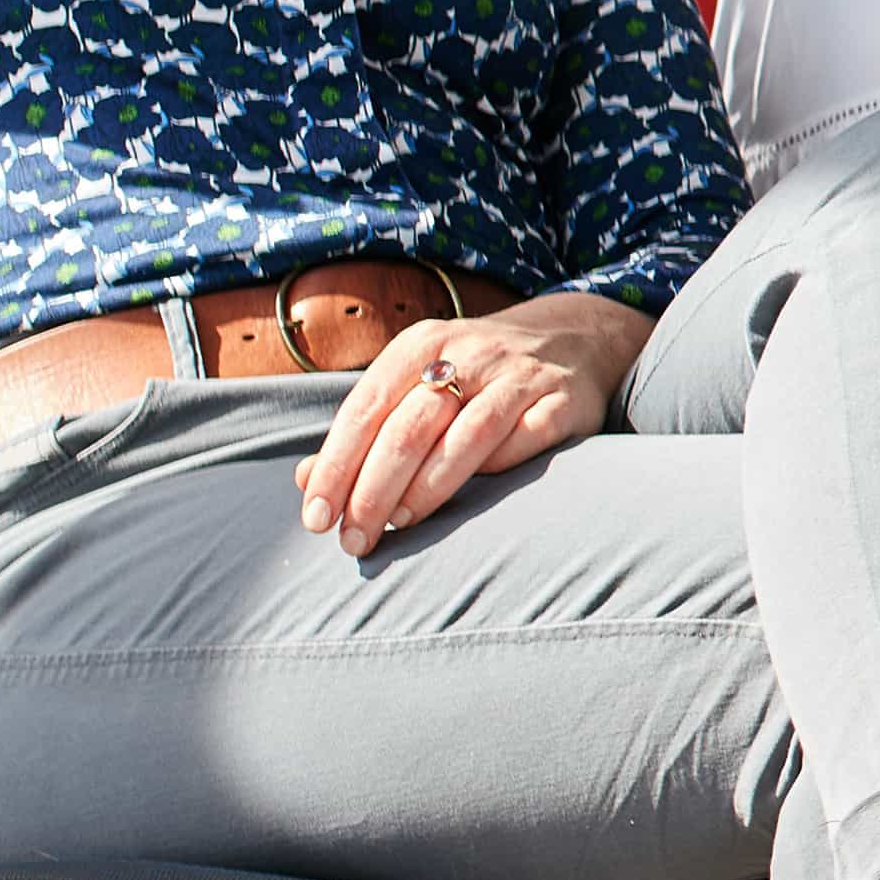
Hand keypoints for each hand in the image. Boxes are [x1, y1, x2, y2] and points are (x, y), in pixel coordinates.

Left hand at [298, 292, 650, 549]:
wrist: (573, 338)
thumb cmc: (475, 375)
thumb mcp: (416, 383)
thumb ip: (366, 430)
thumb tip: (305, 480)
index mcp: (420, 343)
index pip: (365, 409)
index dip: (336, 466)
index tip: (318, 518)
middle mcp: (469, 353)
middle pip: (408, 428)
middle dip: (372, 491)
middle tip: (354, 540)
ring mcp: (519, 376)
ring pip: (465, 438)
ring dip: (425, 490)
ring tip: (399, 525)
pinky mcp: (563, 402)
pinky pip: (524, 442)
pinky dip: (495, 471)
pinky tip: (473, 503)